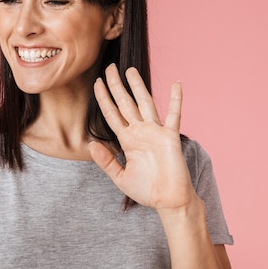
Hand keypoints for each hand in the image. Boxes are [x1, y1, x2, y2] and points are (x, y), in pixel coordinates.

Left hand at [89, 64, 198, 211]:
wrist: (169, 201)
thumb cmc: (147, 190)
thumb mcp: (120, 177)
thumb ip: (106, 161)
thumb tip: (90, 144)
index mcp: (127, 140)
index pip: (112, 114)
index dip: (104, 99)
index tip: (96, 83)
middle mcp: (140, 132)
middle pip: (125, 103)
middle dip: (116, 85)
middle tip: (109, 67)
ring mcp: (155, 132)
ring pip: (144, 103)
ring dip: (138, 86)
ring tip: (130, 69)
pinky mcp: (170, 137)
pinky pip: (173, 115)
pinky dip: (175, 100)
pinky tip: (176, 84)